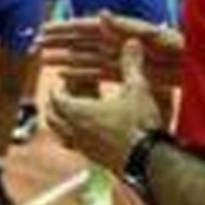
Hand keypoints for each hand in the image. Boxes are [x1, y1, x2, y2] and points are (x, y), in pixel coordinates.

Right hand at [41, 12, 183, 90]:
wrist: (202, 69)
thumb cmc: (183, 49)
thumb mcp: (157, 36)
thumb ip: (129, 27)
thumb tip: (101, 15)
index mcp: (123, 30)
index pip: (87, 27)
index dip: (65, 28)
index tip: (44, 30)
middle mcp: (119, 42)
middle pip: (82, 41)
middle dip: (59, 42)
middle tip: (35, 44)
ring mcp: (122, 58)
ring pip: (86, 57)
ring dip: (65, 58)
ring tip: (44, 60)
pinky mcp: (128, 74)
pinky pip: (99, 72)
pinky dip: (81, 73)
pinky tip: (66, 75)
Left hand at [47, 39, 167, 173]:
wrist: (152, 163)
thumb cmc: (140, 125)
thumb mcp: (137, 89)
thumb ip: (132, 64)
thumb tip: (132, 41)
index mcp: (78, 112)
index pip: (55, 97)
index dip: (58, 86)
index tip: (63, 79)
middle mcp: (75, 132)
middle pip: (52, 117)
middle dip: (56, 103)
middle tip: (66, 94)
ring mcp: (85, 149)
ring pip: (62, 134)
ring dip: (63, 122)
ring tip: (74, 112)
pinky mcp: (97, 161)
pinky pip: (77, 147)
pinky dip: (77, 136)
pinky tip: (92, 131)